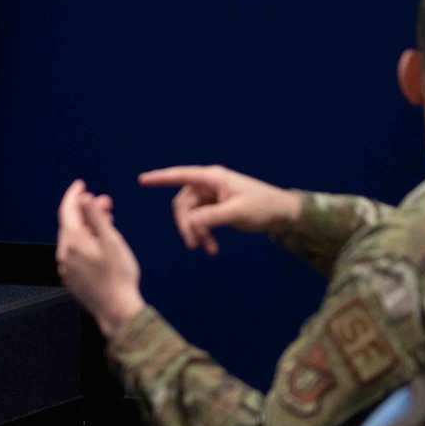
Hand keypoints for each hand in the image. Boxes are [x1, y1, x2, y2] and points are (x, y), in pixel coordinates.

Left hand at [56, 180, 145, 338]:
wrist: (116, 310)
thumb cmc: (118, 275)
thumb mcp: (111, 240)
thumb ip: (96, 217)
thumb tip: (85, 199)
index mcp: (73, 242)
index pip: (67, 210)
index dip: (74, 195)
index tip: (81, 184)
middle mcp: (64, 254)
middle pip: (71, 224)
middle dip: (86, 210)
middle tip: (106, 203)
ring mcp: (67, 268)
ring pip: (74, 239)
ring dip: (88, 226)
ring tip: (107, 221)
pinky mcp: (72, 279)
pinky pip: (76, 253)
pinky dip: (86, 242)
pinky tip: (100, 243)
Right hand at [135, 165, 301, 255]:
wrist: (282, 215)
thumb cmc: (263, 207)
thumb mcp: (237, 212)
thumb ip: (212, 217)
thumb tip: (190, 222)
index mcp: (213, 179)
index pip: (182, 175)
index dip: (161, 178)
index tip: (142, 180)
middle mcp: (210, 185)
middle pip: (184, 204)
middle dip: (187, 225)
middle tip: (195, 244)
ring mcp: (213, 197)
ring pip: (192, 216)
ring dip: (197, 233)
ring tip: (208, 249)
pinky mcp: (217, 209)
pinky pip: (202, 221)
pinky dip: (205, 234)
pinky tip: (213, 248)